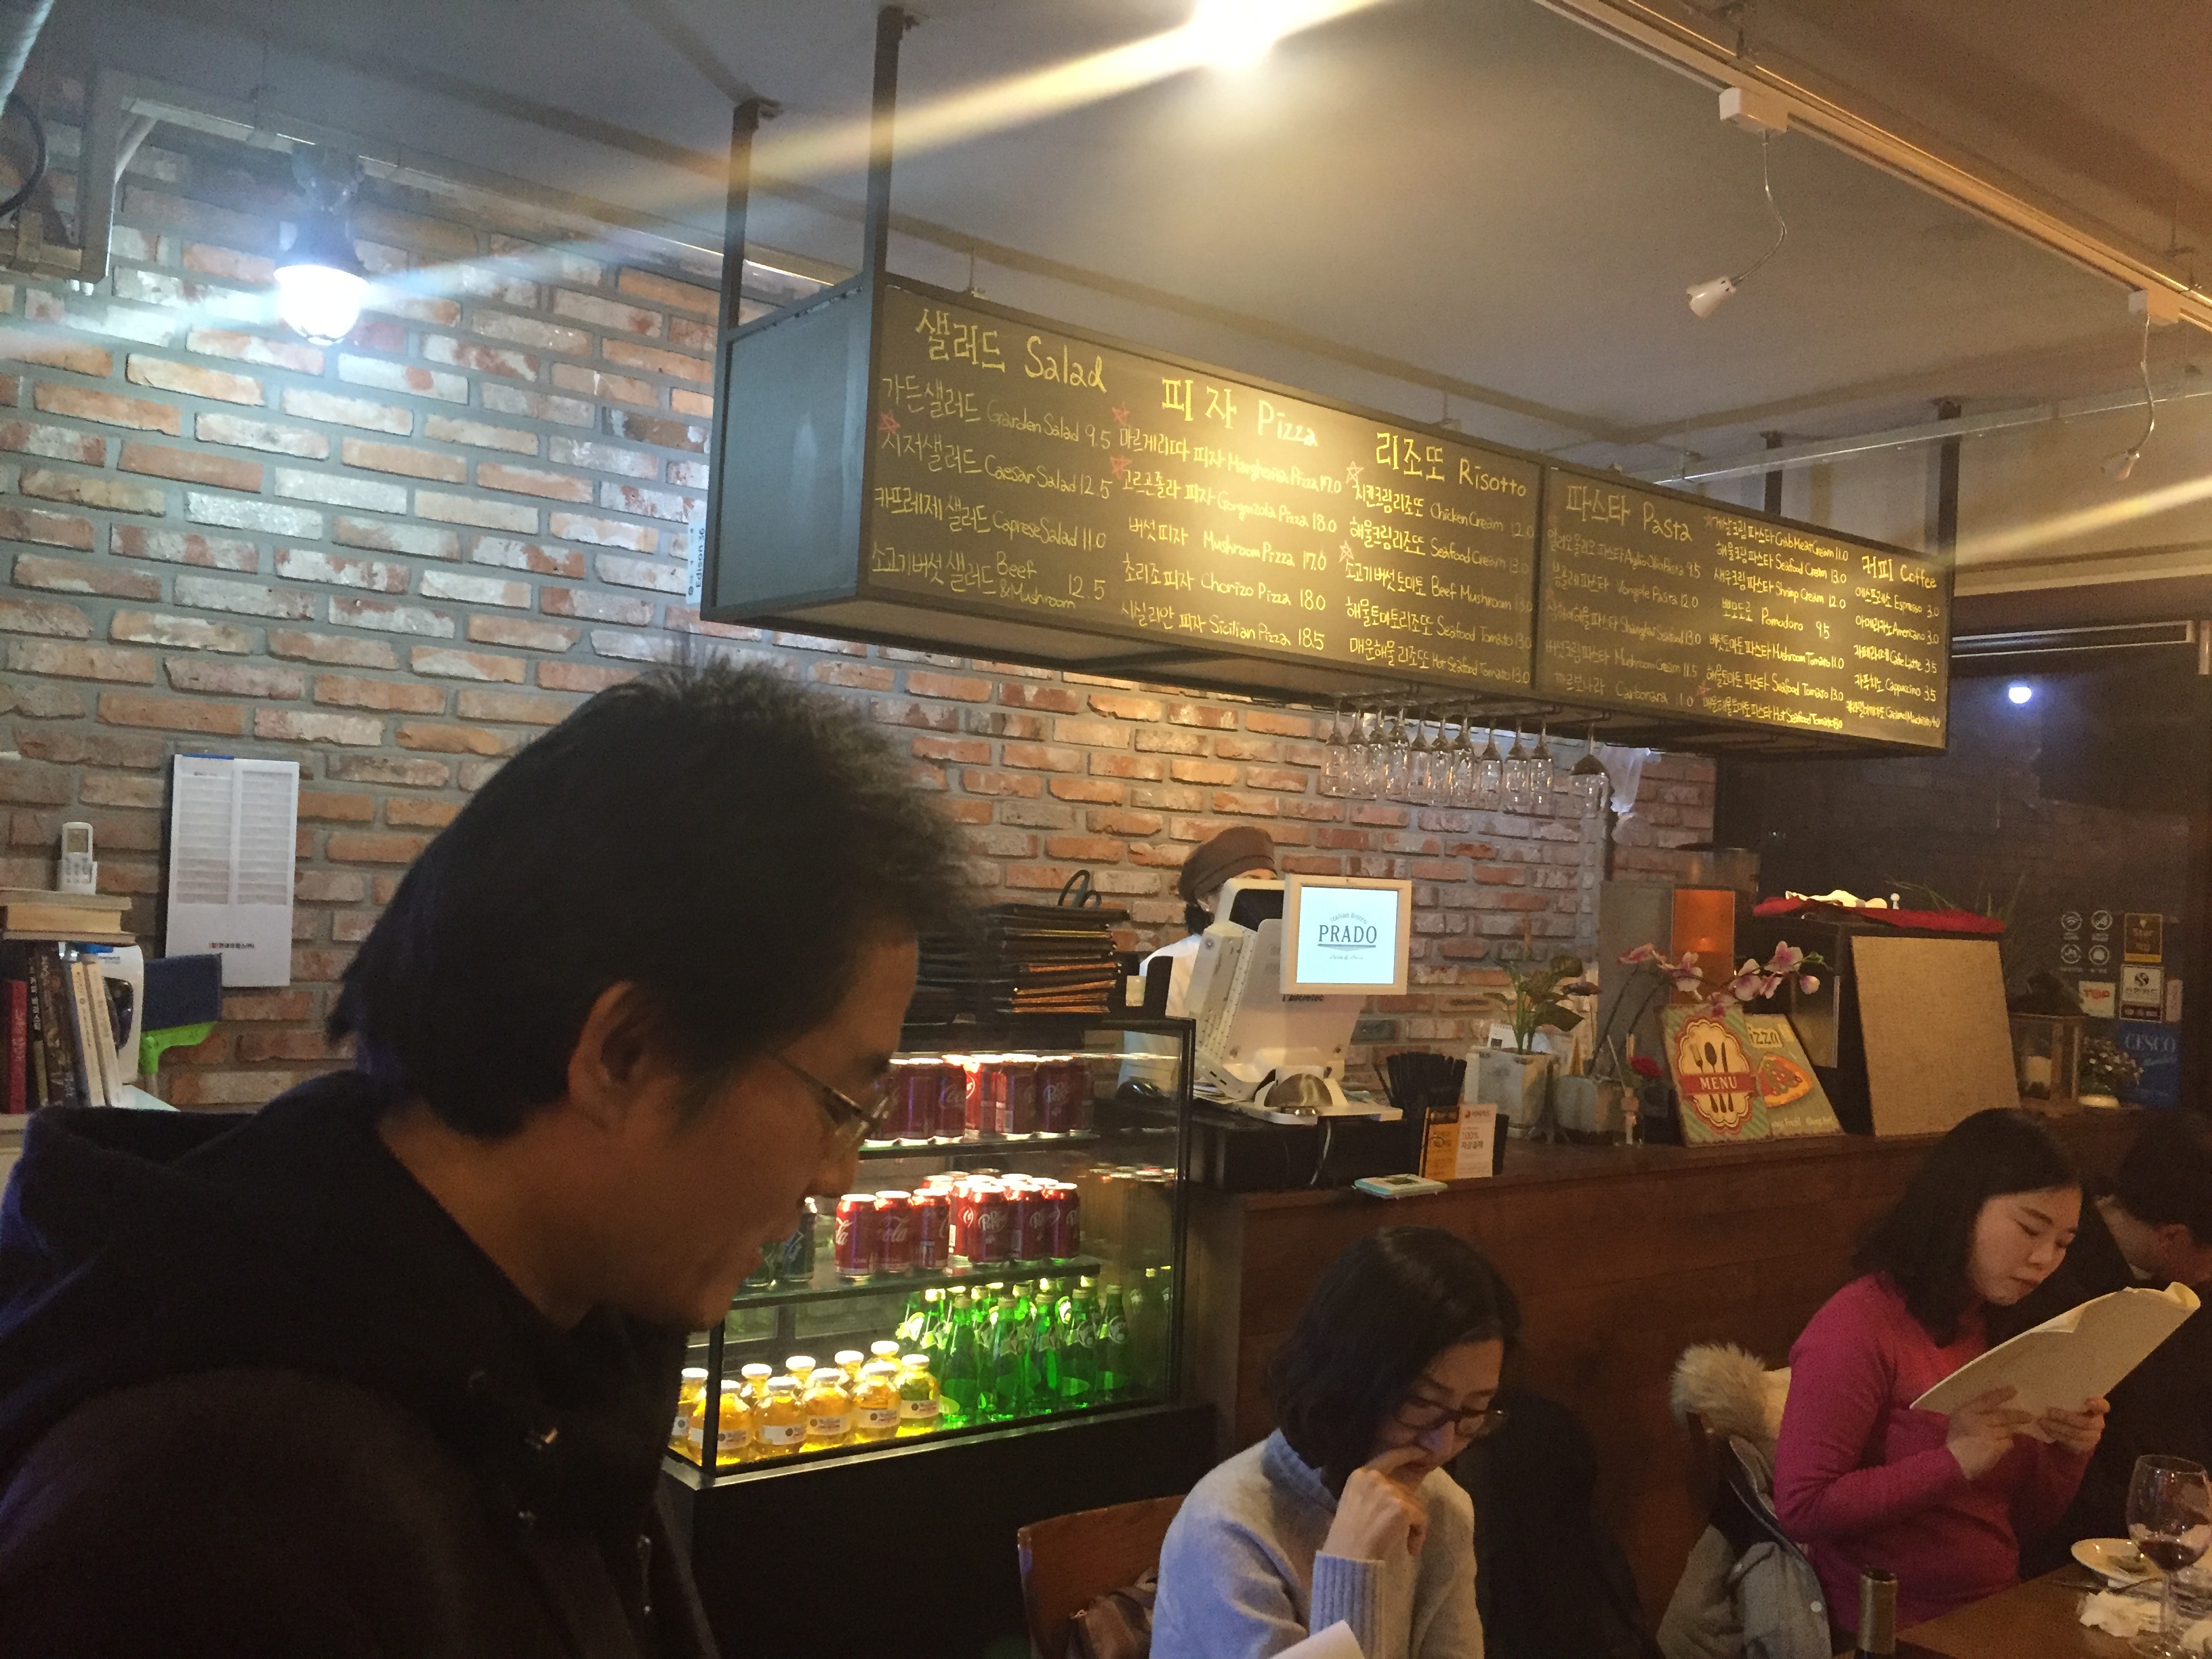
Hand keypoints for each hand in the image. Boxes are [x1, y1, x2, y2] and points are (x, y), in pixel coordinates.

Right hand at [1323, 1445, 1429, 1561]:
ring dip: (1414, 1526)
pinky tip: (1410, 1548)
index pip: (1389, 1457)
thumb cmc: (1347, 1536)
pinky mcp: (1401, 1507)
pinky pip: (1421, 1519)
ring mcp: (1389, 1491)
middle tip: (1403, 1532)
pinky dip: (1419, 1535)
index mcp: (1360, 1474)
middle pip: (1405, 1489)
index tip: (1422, 1451)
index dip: (1408, 1453)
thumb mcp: (1354, 1503)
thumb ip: (1372, 1492)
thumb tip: (1397, 1493)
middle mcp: (1375, 1478)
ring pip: (1416, 1505)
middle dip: (1408, 1511)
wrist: (1349, 1555)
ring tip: (1406, 1545)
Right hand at [1947, 1385, 2032, 1479]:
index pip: (1986, 1399)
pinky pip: (2008, 1443)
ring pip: (2008, 1430)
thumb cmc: (1952, 1441)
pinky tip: (2002, 1446)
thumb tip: (1992, 1409)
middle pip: (2002, 1415)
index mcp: (1965, 1411)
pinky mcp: (1996, 1447)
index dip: (2001, 1394)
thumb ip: (1972, 1414)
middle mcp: (1978, 1420)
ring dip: (2011, 1431)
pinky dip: (2007, 1443)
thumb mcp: (1957, 1421)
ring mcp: (1988, 1434)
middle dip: (2017, 1415)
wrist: (1951, 1463)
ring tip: (2012, 1432)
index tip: (2013, 1390)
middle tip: (2029, 1416)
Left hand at [2038, 1396, 2108, 1455]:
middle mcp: (2099, 1423)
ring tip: (2043, 1421)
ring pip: (2077, 1434)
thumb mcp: (2071, 1403)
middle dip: (2066, 1417)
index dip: (2097, 1404)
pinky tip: (2047, 1429)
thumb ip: (2068, 1398)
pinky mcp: (2085, 1447)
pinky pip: (2072, 1443)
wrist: (2074, 1433)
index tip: (2087, 1402)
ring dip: (2058, 1427)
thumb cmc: (2071, 1411)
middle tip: (2049, 1412)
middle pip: (2086, 1422)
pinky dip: (2057, 1435)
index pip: (2103, 1406)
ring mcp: (2094, 1436)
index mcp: (2098, 1409)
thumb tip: (2048, 1391)